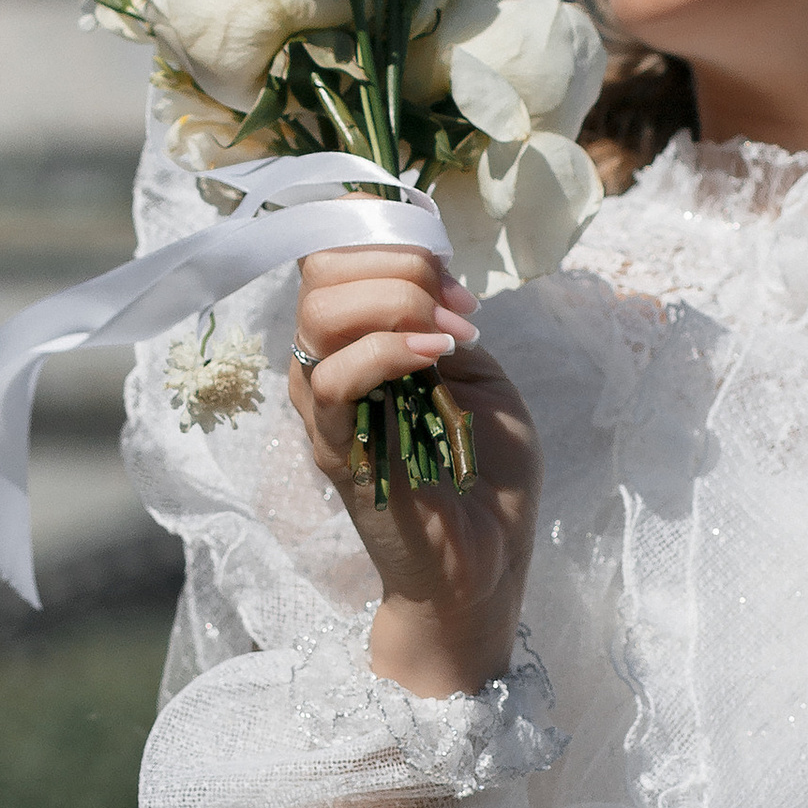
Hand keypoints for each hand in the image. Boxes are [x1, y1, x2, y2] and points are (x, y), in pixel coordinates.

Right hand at [289, 244, 542, 699]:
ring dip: (397, 301)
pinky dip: (388, 349)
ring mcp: (327, 410)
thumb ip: (444, 325)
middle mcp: (330, 370)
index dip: (391, 243)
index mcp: (360, 346)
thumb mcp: (482, 378)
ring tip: (451, 331)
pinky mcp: (336, 449)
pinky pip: (333, 378)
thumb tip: (426, 279)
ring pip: (319, 314)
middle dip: (399, 263)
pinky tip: (438, 356)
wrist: (486, 563)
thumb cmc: (489, 478)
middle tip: (456, 302)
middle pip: (321, 271)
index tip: (452, 278)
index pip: (334, 257)